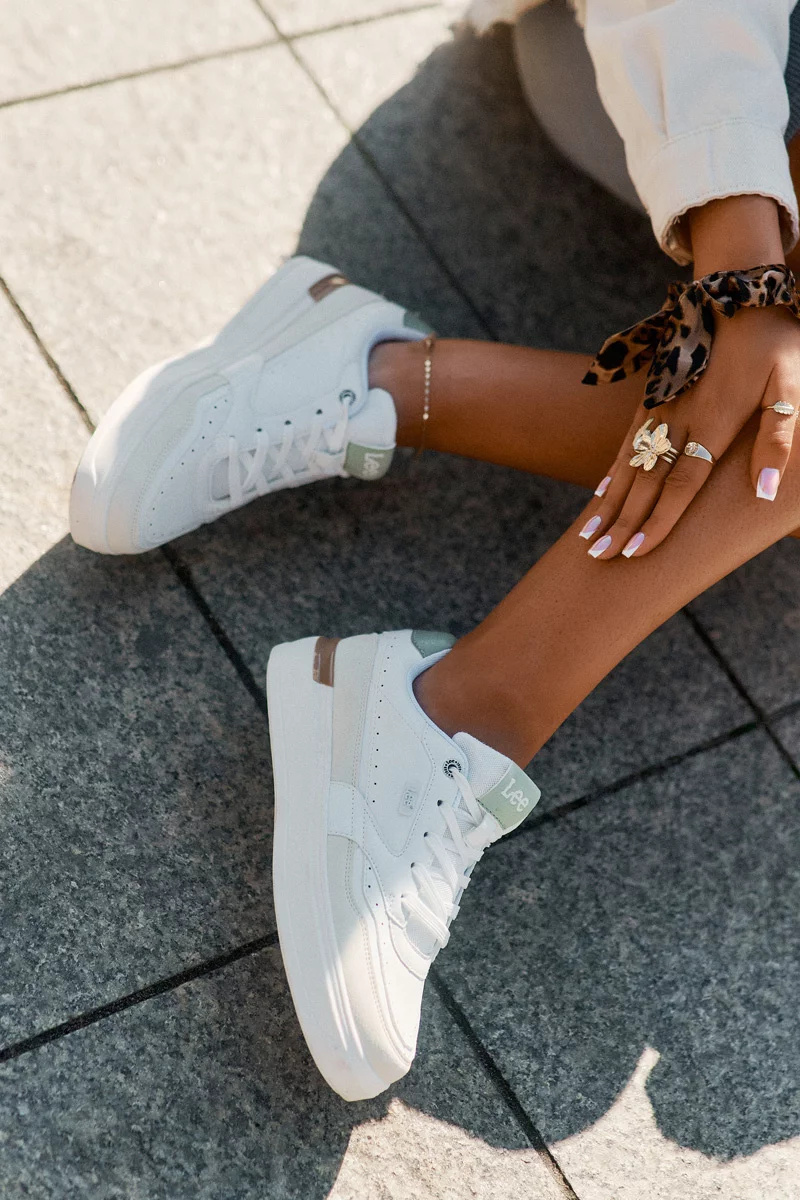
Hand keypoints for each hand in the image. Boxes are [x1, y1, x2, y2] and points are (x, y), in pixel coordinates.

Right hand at [581, 303, 799, 559]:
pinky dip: (613, 471)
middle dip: (620, 522)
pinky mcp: (655, 396)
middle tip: (597, 556)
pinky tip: (602, 492)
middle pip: (645, 483)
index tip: (634, 552)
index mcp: (713, 423)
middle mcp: (679, 419)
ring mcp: (661, 407)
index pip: (680, 485)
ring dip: (608, 503)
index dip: (658, 521)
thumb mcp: (790, 388)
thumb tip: (763, 493)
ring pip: (628, 465)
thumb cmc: (775, 344)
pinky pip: (628, 441)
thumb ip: (777, 439)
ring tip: (586, 535)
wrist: (740, 293)